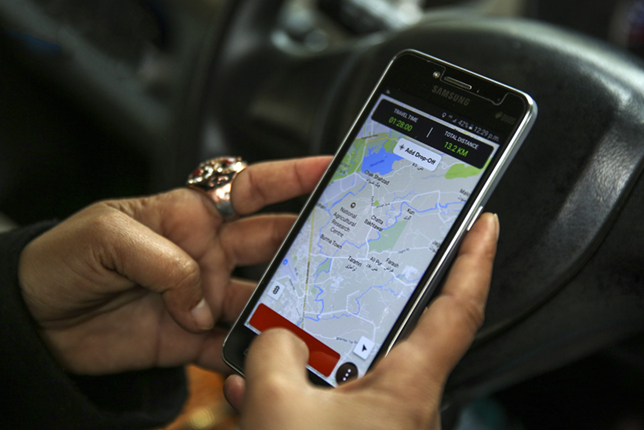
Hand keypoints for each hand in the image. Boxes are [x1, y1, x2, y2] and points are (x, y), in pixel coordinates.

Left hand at [18, 156, 331, 374]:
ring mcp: (203, 296)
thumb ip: (164, 259)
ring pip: (259, 298)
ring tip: (305, 314)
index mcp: (190, 214)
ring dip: (283, 306)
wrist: (36, 320)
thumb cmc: (65, 258)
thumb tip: (202, 299)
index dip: (292, 176)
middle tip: (337, 252)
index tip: (329, 170)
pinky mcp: (192, 337)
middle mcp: (206, 252)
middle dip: (304, 244)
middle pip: (269, 243)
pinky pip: (232, 344)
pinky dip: (250, 352)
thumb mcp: (107, 236)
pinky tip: (264, 355)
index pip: (251, 189)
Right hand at [224, 213, 498, 429]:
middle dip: (356, 305)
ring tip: (271, 333)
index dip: (476, 261)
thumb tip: (276, 337)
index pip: (459, 310)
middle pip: (390, 334)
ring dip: (309, 353)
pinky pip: (327, 404)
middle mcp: (403, 405)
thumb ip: (273, 354)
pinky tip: (252, 390)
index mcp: (408, 388)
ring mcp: (377, 425)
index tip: (484, 224)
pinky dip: (295, 392)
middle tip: (340, 271)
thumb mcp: (278, 408)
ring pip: (346, 372)